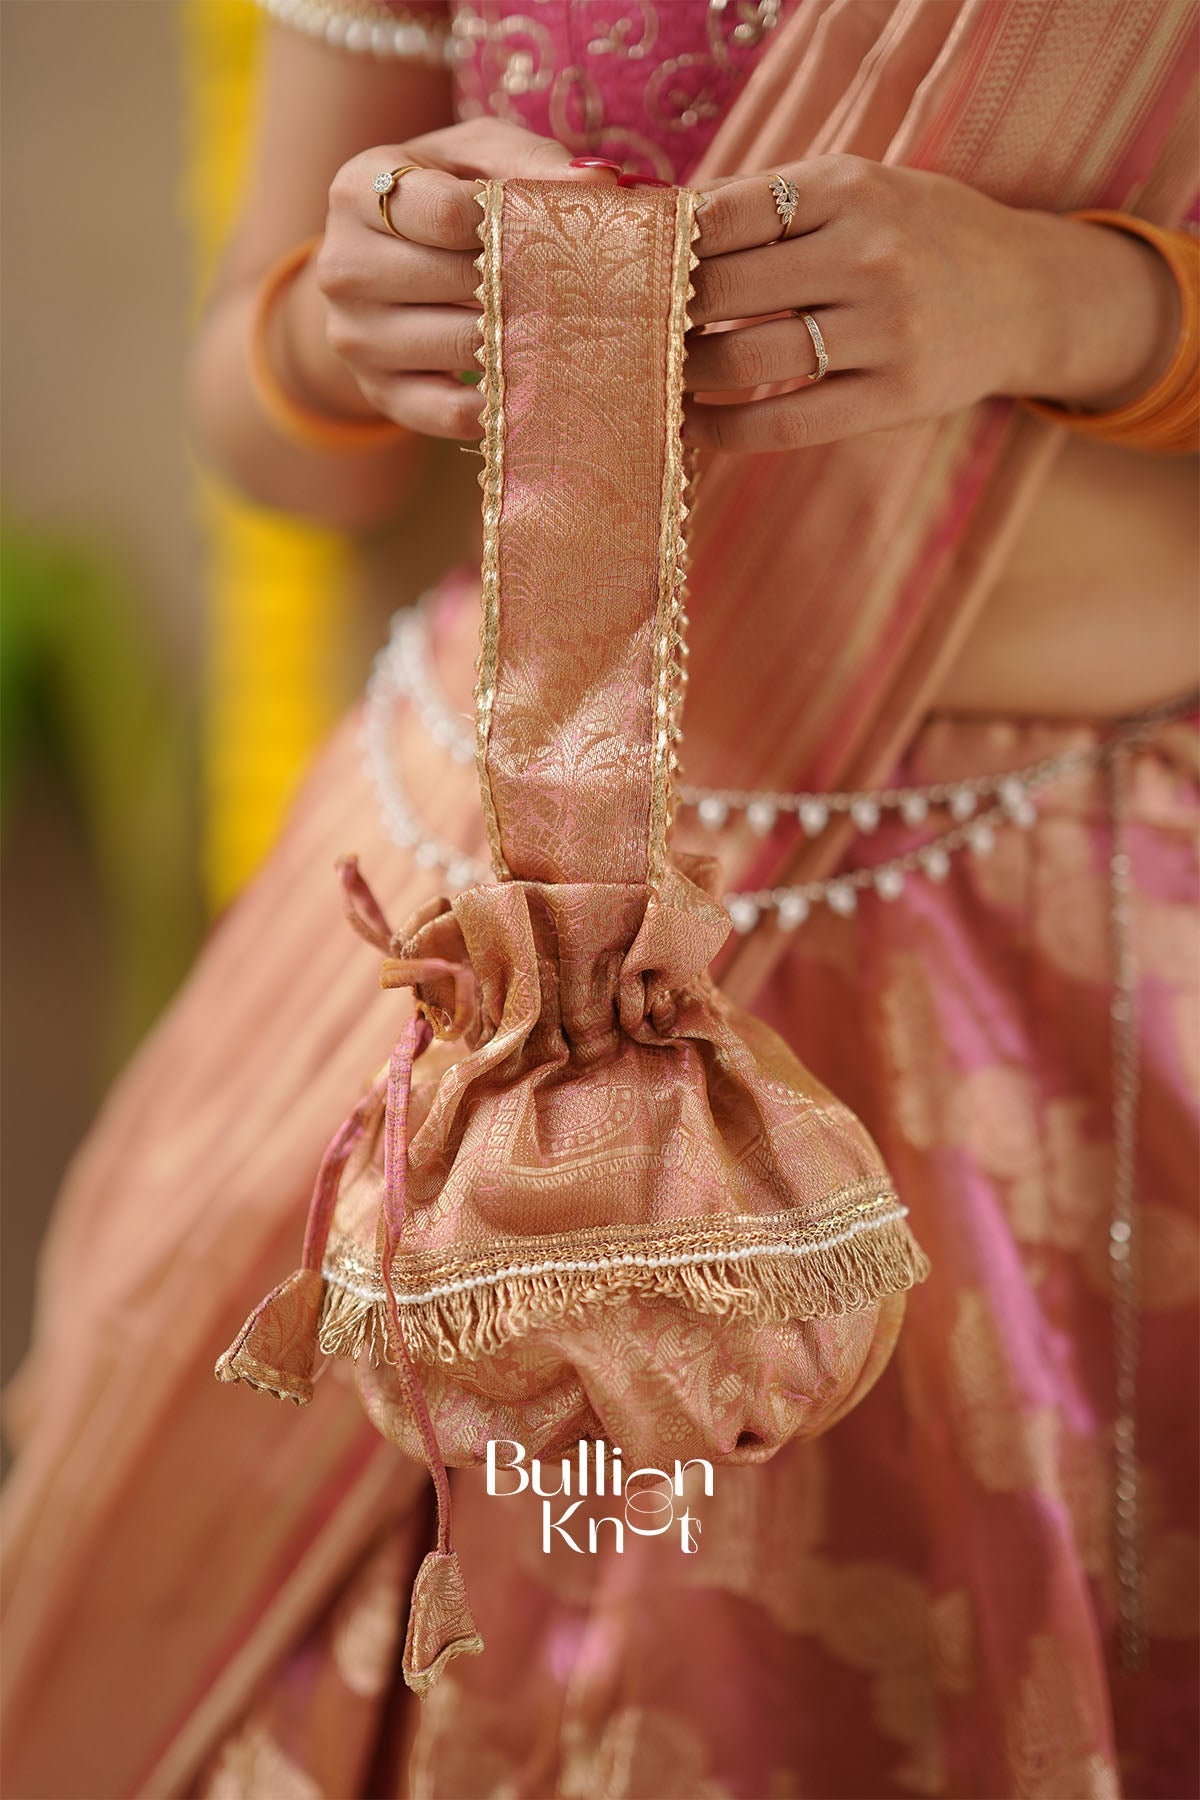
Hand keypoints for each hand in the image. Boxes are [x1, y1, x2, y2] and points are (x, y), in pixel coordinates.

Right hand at [287, 121, 612, 439]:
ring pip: (462, 345)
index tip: (542, 226)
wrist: (377, 269)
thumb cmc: (439, 197)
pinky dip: (501, 402)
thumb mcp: (475, 157)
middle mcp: (342, 267)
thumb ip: (530, 163)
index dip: (506, 221)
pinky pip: (453, 411)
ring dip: (520, 340)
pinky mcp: (380, 394)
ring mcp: (355, 339)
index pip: (445, 214)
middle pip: (458, 282)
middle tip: (572, 283)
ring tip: (558, 324)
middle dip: (522, 282)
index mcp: (355, 192)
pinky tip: (530, 380)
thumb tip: (600, 186)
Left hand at [683, 156, 1180, 452]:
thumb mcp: (859, 190)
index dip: (665, 249)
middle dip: (665, 315)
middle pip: (723, 290)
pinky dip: (724, 431)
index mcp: (849, 188)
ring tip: (662, 375)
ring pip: (746, 361)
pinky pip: (784, 425)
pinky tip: (695, 424)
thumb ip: (768, 202)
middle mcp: (868, 254)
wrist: (1025, 294)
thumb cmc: (917, 237)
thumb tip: (660, 224)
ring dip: (685, 374)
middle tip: (633, 331)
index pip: (723, 216)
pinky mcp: (894, 396)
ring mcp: (884, 329)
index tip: (636, 271)